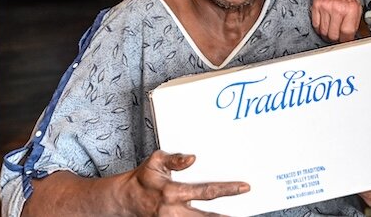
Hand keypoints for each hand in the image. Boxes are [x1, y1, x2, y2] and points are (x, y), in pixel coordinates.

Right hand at [124, 150, 249, 215]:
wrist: (126, 199)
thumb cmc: (143, 179)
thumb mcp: (156, 162)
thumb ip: (175, 160)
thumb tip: (192, 159)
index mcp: (172, 192)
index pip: (206, 191)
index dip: (227, 190)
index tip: (243, 187)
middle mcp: (173, 211)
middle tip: (244, 214)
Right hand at [311, 0, 361, 42]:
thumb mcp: (356, 8)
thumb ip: (354, 24)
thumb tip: (351, 39)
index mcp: (351, 8)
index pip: (347, 33)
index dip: (345, 40)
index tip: (344, 41)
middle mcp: (338, 7)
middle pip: (333, 35)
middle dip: (335, 38)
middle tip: (337, 35)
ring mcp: (326, 6)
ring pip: (324, 32)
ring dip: (327, 34)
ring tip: (331, 28)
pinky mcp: (316, 6)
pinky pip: (316, 25)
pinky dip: (319, 28)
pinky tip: (324, 24)